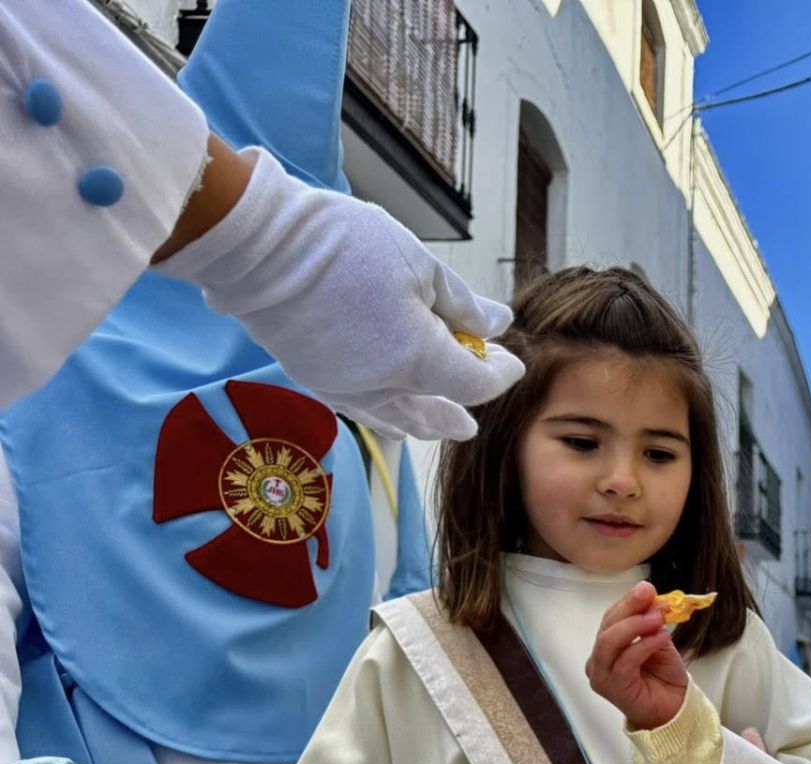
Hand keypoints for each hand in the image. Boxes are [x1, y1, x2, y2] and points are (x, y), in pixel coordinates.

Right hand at [154, 148, 523, 441]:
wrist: (256, 245)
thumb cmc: (340, 244)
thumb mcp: (419, 263)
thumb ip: (463, 302)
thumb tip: (497, 324)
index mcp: (418, 359)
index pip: (474, 384)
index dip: (497, 375)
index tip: (509, 361)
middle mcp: (382, 386)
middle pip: (435, 414)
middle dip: (458, 413)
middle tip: (471, 423)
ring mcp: (344, 388)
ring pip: (394, 418)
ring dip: (420, 422)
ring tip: (434, 427)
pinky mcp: (313, 379)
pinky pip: (360, 408)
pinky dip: (383, 413)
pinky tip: (387, 411)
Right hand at [586, 583, 690, 729]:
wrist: (675, 708)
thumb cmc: (664, 676)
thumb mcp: (658, 640)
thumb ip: (651, 621)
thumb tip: (650, 596)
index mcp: (606, 647)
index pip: (610, 618)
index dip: (628, 602)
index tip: (647, 588)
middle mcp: (598, 660)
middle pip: (607, 626)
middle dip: (629, 608)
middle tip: (650, 595)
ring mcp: (601, 675)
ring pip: (609, 641)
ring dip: (634, 625)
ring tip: (658, 617)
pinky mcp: (612, 687)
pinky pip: (625, 660)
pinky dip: (644, 644)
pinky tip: (661, 636)